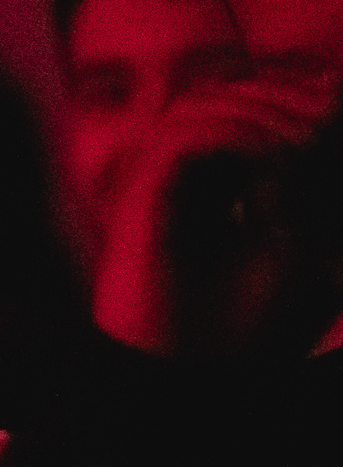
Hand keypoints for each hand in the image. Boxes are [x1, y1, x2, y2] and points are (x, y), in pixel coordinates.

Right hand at [93, 74, 328, 353]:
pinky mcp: (143, 195)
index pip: (253, 106)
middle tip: (323, 122)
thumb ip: (302, 173)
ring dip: (261, 112)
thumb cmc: (254, 321)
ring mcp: (162, 181)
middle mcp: (188, 174)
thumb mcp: (305, 239)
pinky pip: (182, 137)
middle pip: (230, 95)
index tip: (333, 94)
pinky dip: (232, 135)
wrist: (195, 374)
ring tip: (303, 142)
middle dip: (284, 99)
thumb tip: (319, 95)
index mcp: (224, 182)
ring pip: (204, 106)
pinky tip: (273, 158)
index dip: (295, 92)